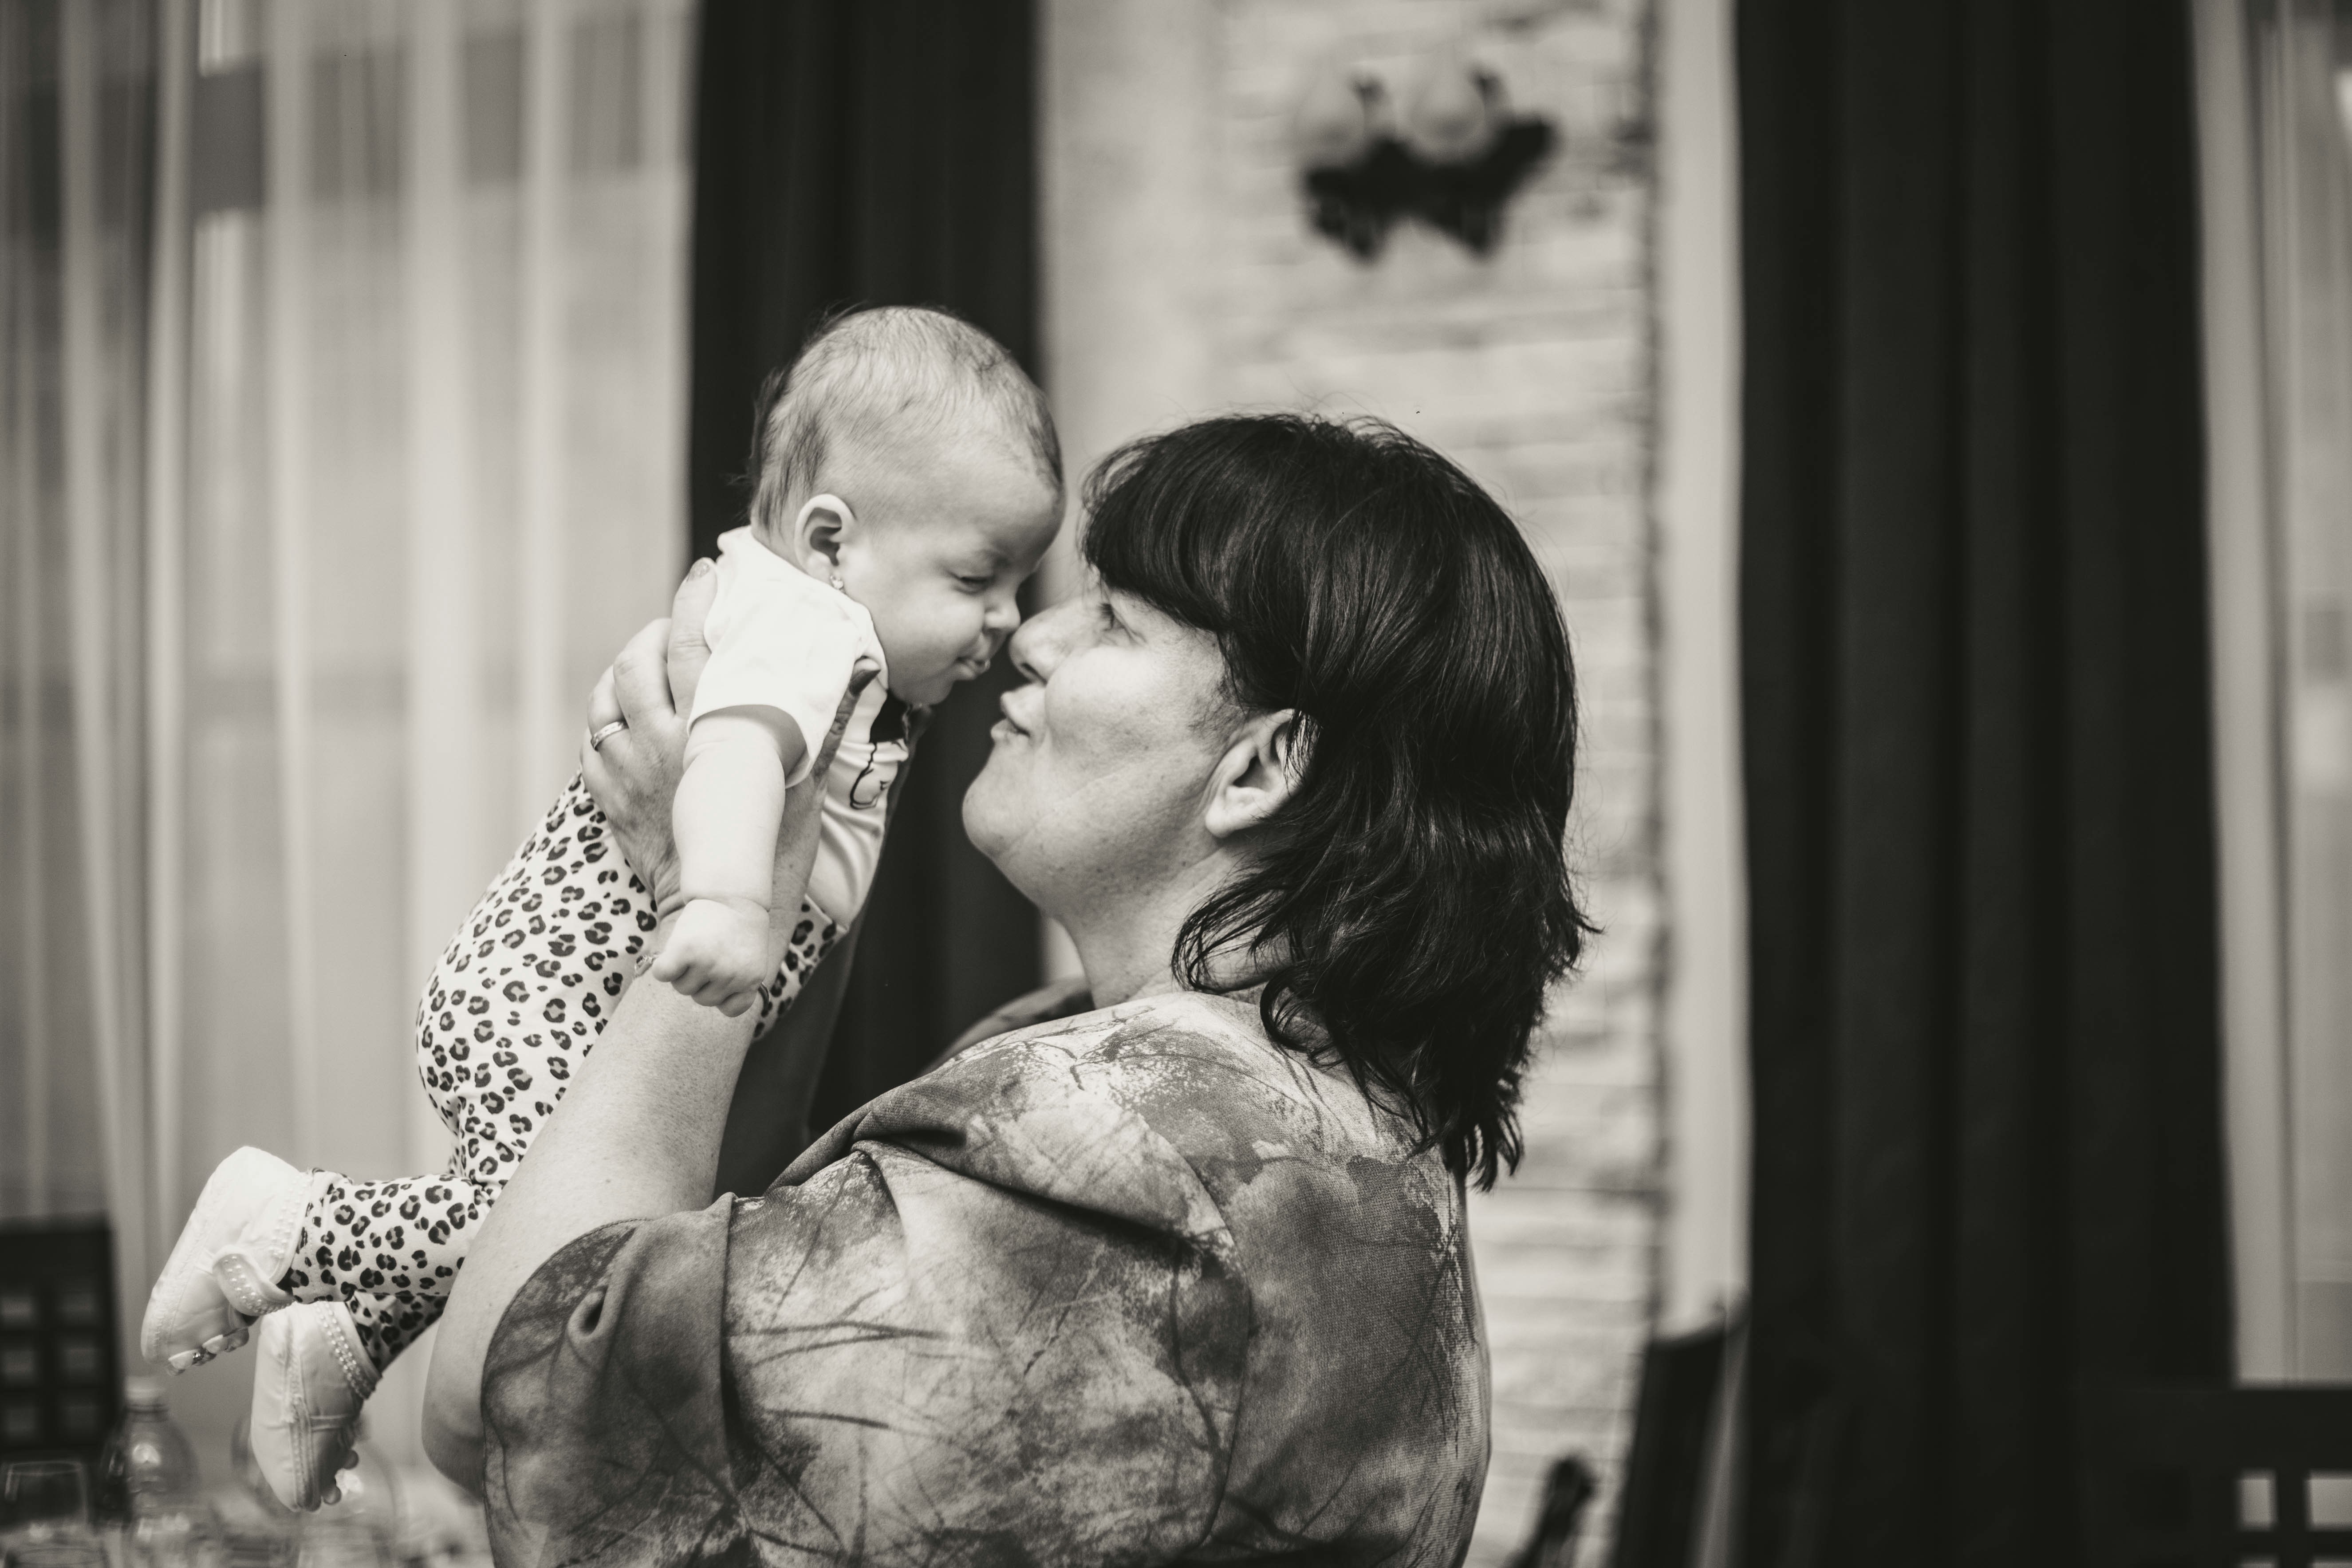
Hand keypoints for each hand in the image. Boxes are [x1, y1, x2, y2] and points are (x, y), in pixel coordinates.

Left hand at [582, 567, 880, 924]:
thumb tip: (856, 672)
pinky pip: (593, 738)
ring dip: (627, 663)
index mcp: (706, 733)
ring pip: (609, 692)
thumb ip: (824, 729)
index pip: (689, 645)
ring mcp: (629, 769)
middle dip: (660, 622)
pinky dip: (604, 711)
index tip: (708, 576)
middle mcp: (660, 743)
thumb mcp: (806, 792)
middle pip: (641, 659)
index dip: (694, 603)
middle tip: (684, 609)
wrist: (712, 922)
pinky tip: (623, 705)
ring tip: (651, 652)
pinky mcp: (610, 797)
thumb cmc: (767, 862)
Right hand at [651, 896, 772, 1015]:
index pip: (730, 1009)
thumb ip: (735, 981)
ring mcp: (709, 964)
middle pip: (702, 998)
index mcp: (751, 979)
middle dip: (701, 980)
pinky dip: (662, 966)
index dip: (723, 994)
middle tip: (707, 952)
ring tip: (695, 945)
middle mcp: (731, 975)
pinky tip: (673, 950)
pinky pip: (663, 974)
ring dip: (683, 971)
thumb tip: (709, 997)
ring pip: (682, 988)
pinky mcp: (685, 951)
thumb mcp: (747, 958)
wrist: (732, 892)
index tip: (724, 975)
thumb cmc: (736, 927)